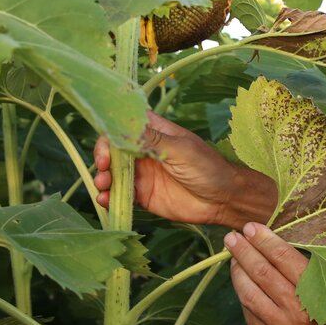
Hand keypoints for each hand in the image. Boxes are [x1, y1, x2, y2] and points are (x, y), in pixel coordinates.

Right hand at [94, 112, 272, 226]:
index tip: (107, 144)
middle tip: (104, 167)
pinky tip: (106, 200)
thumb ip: (153, 140)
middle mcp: (144, 151)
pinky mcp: (142, 195)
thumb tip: (126, 126)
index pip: (124, 124)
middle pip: (112, 149)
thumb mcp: (181, 150)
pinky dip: (108, 196)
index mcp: (154, 132)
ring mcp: (142, 173)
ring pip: (112, 172)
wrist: (223, 200)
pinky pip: (119, 194)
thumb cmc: (208, 167)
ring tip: (104, 186)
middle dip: (102, 156)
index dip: (110, 131)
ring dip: (102, 177)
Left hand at [225, 223, 325, 324]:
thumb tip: (277, 242)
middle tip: (233, 237)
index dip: (264, 240)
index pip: (283, 259)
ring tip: (233, 259)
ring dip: (238, 274)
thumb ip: (310, 268)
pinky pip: (251, 318)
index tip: (252, 227)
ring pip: (250, 296)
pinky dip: (245, 298)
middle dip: (244, 253)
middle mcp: (298, 315)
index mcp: (318, 293)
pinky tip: (243, 285)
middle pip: (262, 275)